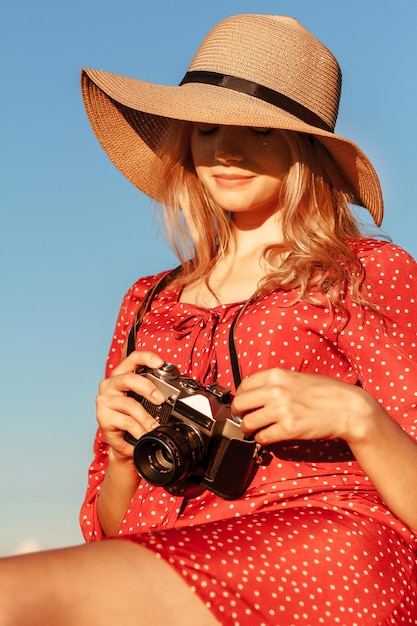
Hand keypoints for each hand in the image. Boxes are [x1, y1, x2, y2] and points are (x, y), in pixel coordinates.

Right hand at [96, 351, 165, 458]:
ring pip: (129, 404)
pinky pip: (126, 422)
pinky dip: (139, 430)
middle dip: (148, 388)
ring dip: (146, 417)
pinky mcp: (103, 417)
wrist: (122, 440)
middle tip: (161, 400)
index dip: (147, 357)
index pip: (133, 358)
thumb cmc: (133, 415)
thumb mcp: (143, 400)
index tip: (160, 363)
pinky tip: (144, 435)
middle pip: (129, 378)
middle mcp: (110, 384)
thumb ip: (153, 391)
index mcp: (122, 374)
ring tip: (155, 427)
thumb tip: (174, 392)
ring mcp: (105, 400)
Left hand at [231, 368, 380, 445]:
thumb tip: (257, 393)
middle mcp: (275, 391)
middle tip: (243, 418)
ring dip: (249, 429)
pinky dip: (262, 439)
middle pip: (241, 404)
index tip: (243, 403)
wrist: (348, 408)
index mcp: (276, 375)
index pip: (244, 385)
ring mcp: (281, 410)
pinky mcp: (289, 429)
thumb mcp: (298, 378)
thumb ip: (276, 383)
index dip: (241, 397)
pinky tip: (268, 437)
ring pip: (248, 423)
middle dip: (239, 413)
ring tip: (255, 430)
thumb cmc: (327, 392)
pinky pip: (262, 437)